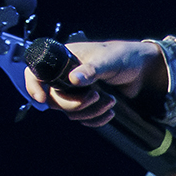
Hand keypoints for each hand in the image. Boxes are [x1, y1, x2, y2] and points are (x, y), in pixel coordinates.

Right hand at [17, 37, 158, 123]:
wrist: (142, 71)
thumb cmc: (123, 56)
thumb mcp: (108, 60)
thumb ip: (91, 69)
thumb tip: (73, 79)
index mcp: (64, 60)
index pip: (36, 73)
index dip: (33, 86)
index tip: (42, 99)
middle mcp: (65, 76)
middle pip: (53, 100)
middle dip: (74, 104)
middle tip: (95, 96)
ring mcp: (75, 92)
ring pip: (69, 112)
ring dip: (89, 112)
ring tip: (110, 100)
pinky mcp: (87, 104)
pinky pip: (82, 119)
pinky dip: (96, 119)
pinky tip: (110, 111)